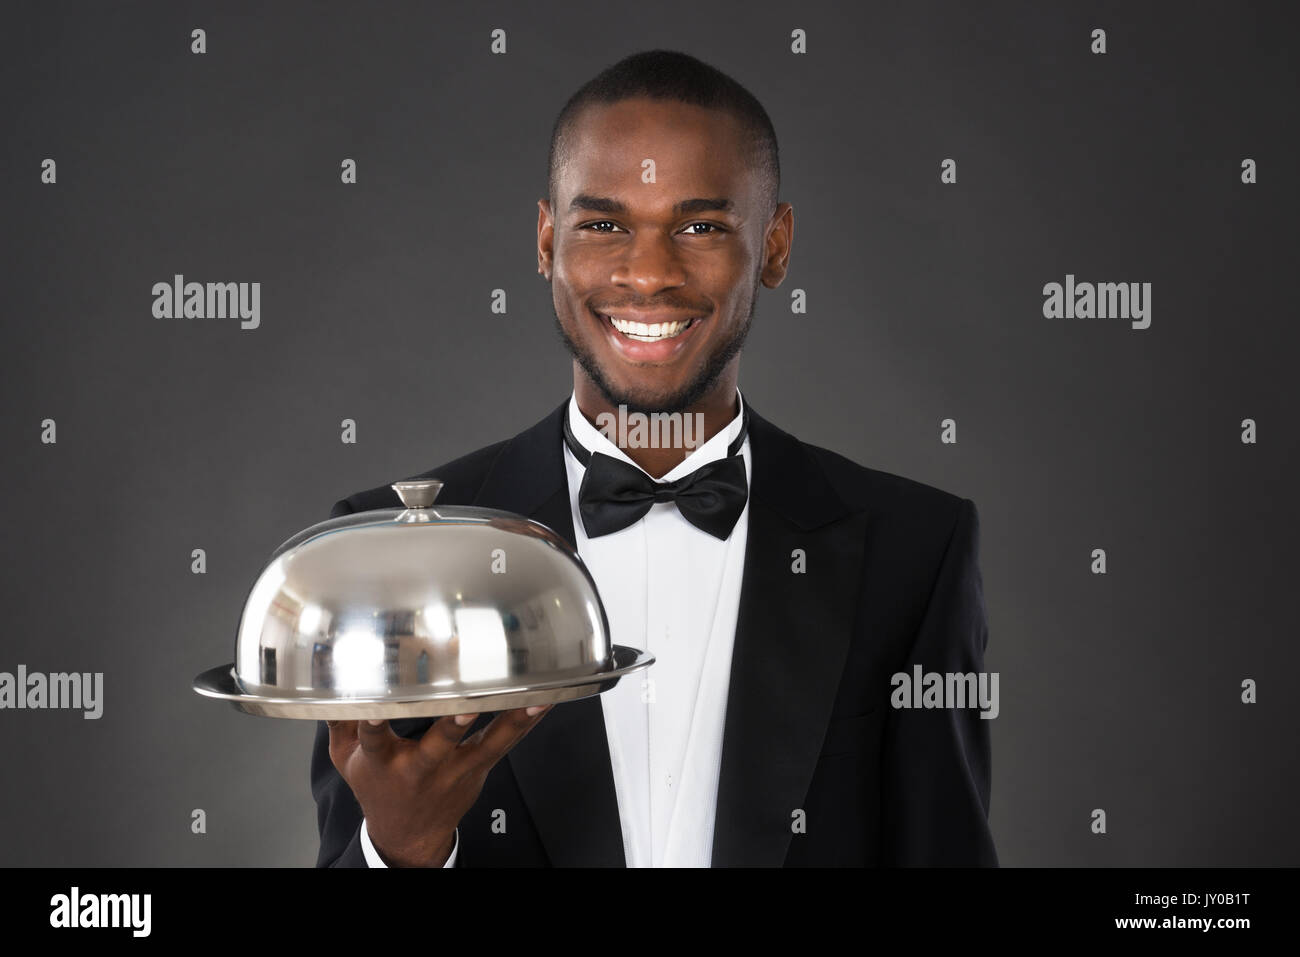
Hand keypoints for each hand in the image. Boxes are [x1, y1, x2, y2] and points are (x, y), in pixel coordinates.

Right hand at [326, 705, 551, 866]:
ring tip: (531, 697)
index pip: (375, 736)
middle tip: (466, 700)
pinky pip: (506, 744)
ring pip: (485, 743)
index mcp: (382, 759)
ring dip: (508, 720)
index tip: (378, 700)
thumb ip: (340, 718)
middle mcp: (421, 766)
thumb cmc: (378, 787)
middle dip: (453, 720)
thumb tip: (325, 677)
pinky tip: (544, 701)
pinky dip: (526, 721)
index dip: (376, 719)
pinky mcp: (478, 768)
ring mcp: (454, 769)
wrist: (408, 834)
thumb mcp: (347, 759)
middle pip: (439, 741)